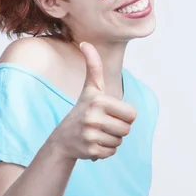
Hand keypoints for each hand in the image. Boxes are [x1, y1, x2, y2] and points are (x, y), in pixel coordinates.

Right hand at [50, 42, 136, 160]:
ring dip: (112, 139)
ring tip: (97, 133)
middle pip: (127, 129)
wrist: (63, 138)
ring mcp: (90, 135)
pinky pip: (112, 152)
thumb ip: (93, 66)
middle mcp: (93, 117)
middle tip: (103, 124)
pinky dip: (106, 150)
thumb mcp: (90, 88)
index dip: (124, 115)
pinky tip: (94, 143)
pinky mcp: (90, 151)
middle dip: (119, 128)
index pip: (132, 114)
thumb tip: (85, 43)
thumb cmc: (82, 109)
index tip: (110, 112)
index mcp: (98, 100)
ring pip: (120, 141)